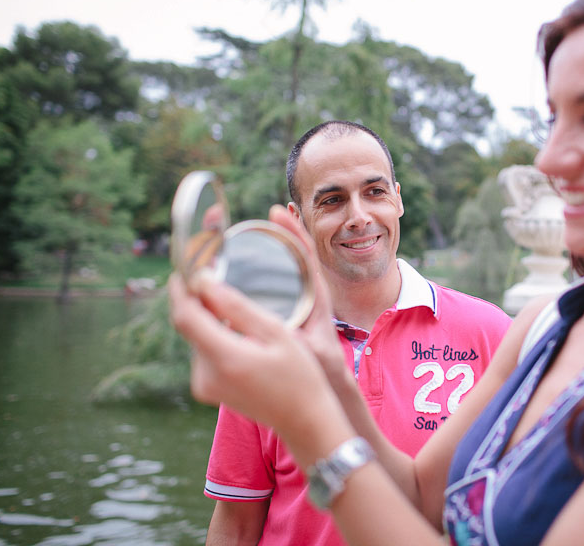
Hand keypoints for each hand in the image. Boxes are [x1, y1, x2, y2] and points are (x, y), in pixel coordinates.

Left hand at [169, 270, 337, 436]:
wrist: (303, 419)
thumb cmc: (299, 374)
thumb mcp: (276, 333)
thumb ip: (238, 307)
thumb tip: (206, 282)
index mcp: (225, 359)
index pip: (186, 317)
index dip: (180, 290)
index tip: (185, 269)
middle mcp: (206, 375)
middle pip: (189, 326)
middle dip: (195, 300)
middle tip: (211, 275)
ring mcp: (203, 386)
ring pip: (196, 338)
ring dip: (206, 318)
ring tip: (228, 302)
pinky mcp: (205, 390)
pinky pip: (202, 352)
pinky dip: (212, 335)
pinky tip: (234, 329)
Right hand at [268, 204, 351, 384]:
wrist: (331, 376)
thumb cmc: (324, 364)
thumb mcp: (315, 351)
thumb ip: (303, 343)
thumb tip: (287, 334)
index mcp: (317, 296)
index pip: (306, 256)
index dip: (294, 232)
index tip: (280, 212)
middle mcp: (310, 290)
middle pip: (298, 252)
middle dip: (287, 229)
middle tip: (277, 208)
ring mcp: (302, 294)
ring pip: (290, 261)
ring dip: (281, 240)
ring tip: (268, 219)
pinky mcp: (294, 301)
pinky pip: (283, 275)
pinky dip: (274, 259)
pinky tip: (252, 251)